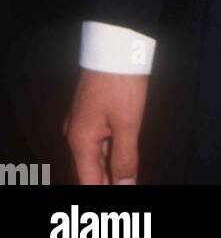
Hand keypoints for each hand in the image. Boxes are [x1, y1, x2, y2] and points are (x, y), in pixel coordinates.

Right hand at [64, 69, 147, 184]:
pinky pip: (99, 139)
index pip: (89, 182)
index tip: (123, 194)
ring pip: (96, 154)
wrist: (116, 43)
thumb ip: (125, 158)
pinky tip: (124, 155)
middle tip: (128, 186)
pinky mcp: (91, 110)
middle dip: (108, 182)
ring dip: (110, 167)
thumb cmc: (121, 82)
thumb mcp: (128, 123)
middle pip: (90, 170)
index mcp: (80, 142)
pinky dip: (111, 150)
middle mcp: (75, 134)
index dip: (106, 192)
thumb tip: (124, 187)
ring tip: (128, 178)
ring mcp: (81, 121)